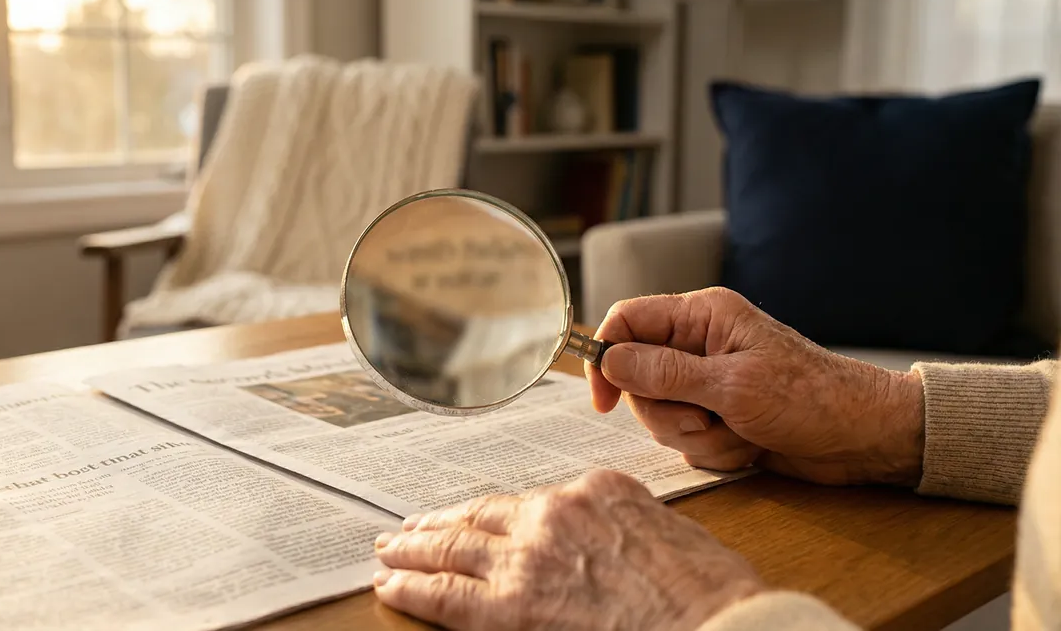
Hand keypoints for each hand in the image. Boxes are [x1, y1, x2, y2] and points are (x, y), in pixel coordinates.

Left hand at [372, 469, 763, 630]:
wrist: (717, 625)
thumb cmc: (711, 594)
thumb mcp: (671, 535)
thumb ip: (621, 528)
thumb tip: (603, 547)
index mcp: (597, 490)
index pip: (530, 500)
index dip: (495, 514)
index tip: (479, 518)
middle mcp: (556, 512)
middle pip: (482, 514)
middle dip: (442, 521)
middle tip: (410, 527)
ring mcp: (530, 557)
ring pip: (455, 547)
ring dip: (416, 548)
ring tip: (390, 551)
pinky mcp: (513, 607)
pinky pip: (447, 594)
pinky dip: (413, 588)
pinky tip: (391, 587)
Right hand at [586, 287, 924, 485]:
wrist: (863, 438)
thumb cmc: (812, 400)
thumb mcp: (733, 386)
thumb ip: (665, 372)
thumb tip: (609, 358)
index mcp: (703, 317)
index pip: (627, 321)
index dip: (606, 357)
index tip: (604, 399)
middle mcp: (699, 345)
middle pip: (637, 377)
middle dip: (667, 411)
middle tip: (705, 418)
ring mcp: (707, 382)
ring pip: (659, 414)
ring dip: (695, 435)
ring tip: (738, 432)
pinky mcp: (717, 415)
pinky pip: (685, 438)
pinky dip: (712, 450)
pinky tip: (748, 445)